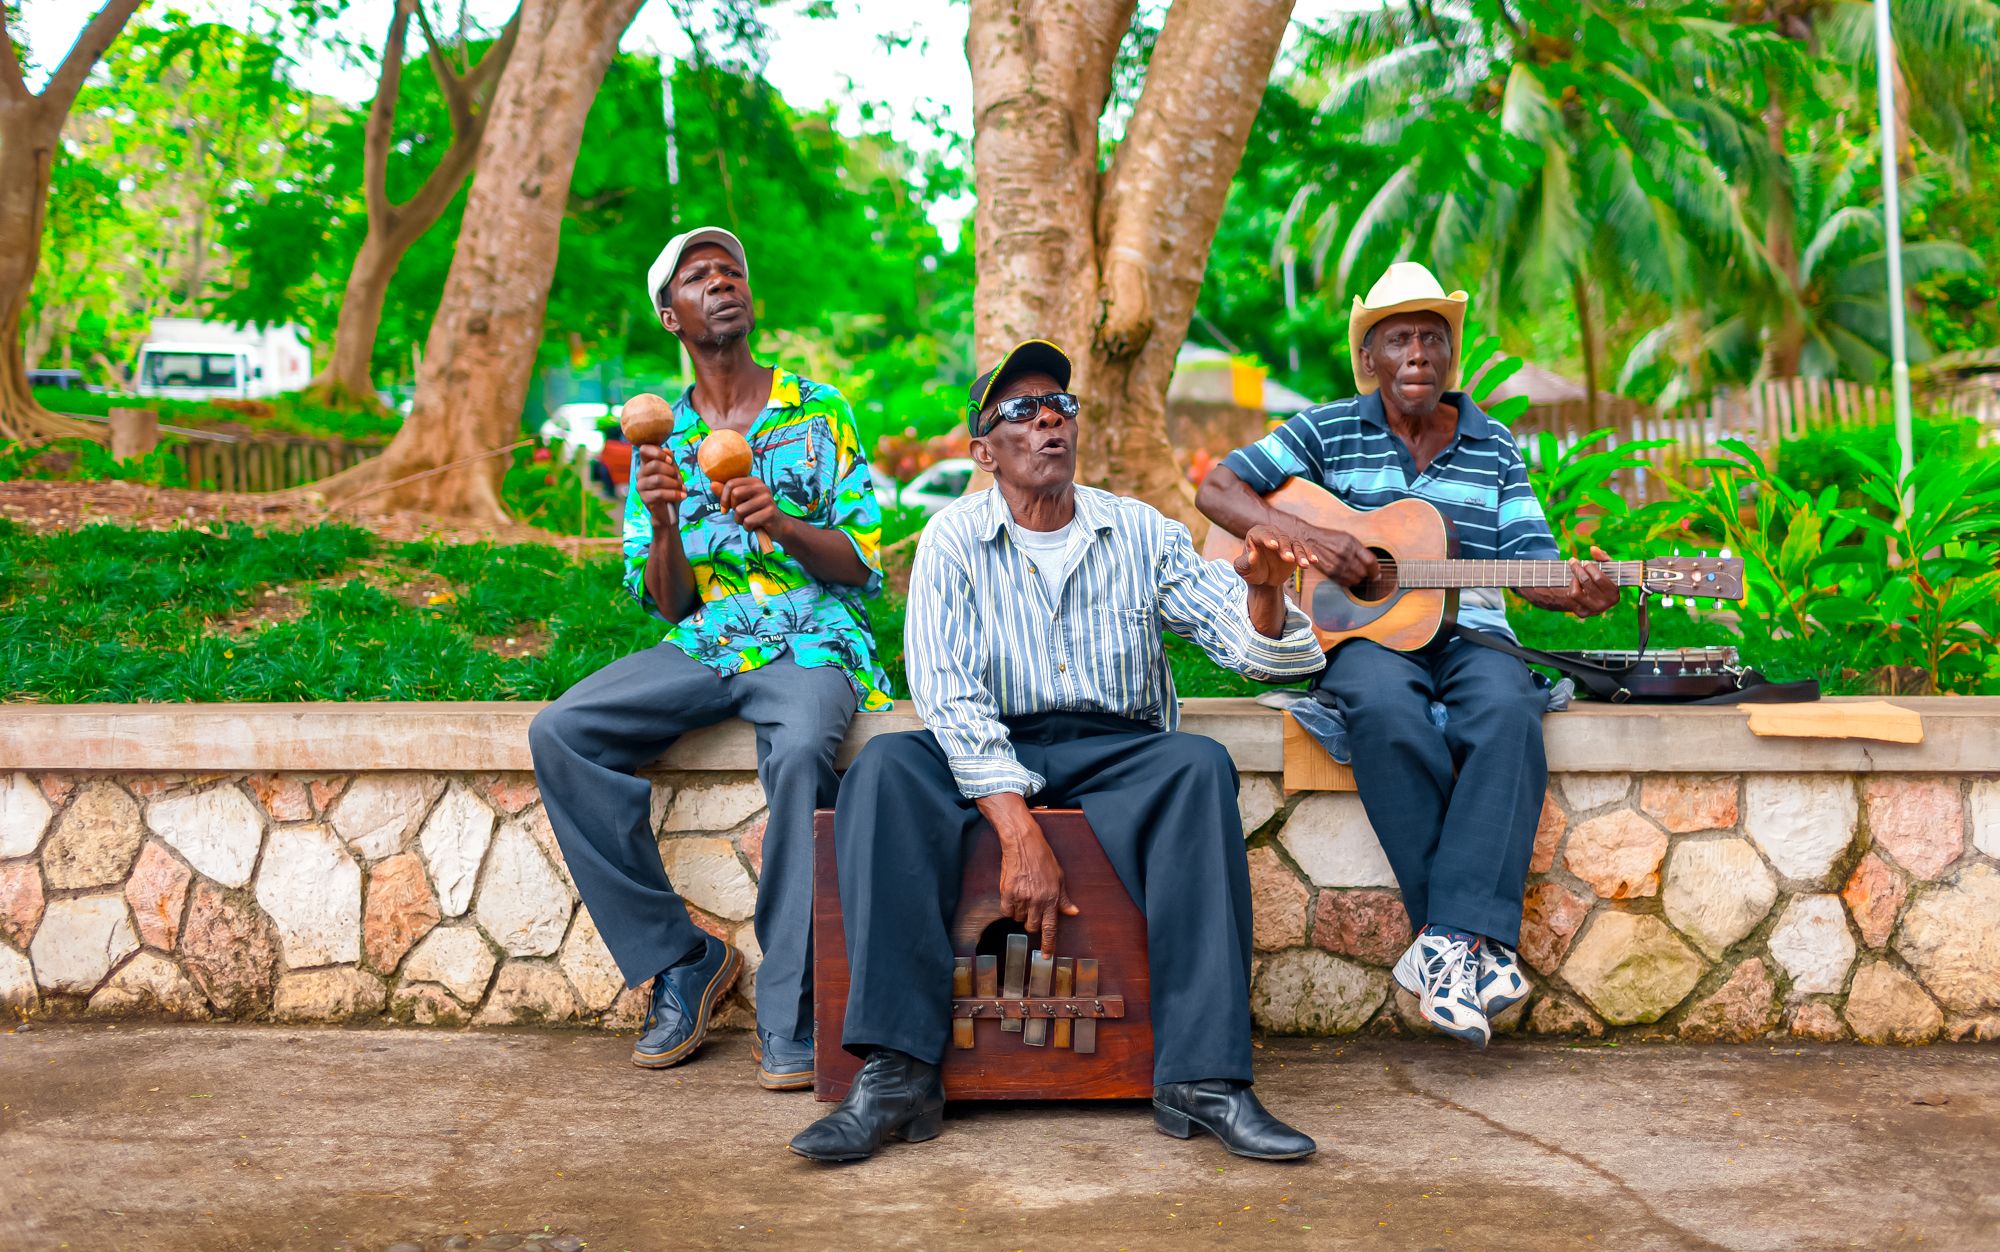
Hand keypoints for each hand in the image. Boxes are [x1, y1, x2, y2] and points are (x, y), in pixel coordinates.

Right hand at [634, 444, 685, 525]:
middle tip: (679, 479)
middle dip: (671, 471)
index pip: (644, 449)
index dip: (657, 452)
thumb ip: (670, 460)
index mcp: (646, 464)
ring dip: (674, 484)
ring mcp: (640, 486)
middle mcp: (640, 474)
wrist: (669, 512)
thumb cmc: (671, 489)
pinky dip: (674, 494)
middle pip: (654, 465)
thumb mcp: (674, 472)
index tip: (670, 461)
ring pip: (658, 479)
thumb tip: (666, 450)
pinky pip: (660, 493)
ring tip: (682, 488)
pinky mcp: (645, 499)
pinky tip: (682, 496)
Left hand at [720, 475, 787, 540]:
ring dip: (740, 520)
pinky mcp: (770, 513)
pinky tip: (755, 526)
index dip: (724, 498)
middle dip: (733, 509)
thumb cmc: (756, 512)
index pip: (731, 483)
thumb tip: (712, 484)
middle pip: (735, 494)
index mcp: (754, 481)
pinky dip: (748, 528)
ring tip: (749, 521)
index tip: (725, 508)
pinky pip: (748, 522)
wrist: (778, 525)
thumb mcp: (741, 501)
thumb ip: (727, 493)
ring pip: (740, 510)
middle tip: (740, 514)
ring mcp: (768, 500)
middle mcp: (762, 487)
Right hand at [978, 794, 1077, 956]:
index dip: (1048, 944)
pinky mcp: (1007, 893)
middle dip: (1032, 922)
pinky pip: (1006, 911)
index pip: (1051, 928)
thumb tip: (1074, 913)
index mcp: (1053, 898)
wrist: (1023, 844)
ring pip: (1018, 919)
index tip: (1045, 956)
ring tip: (1023, 895)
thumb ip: (1064, 899)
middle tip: (1032, 909)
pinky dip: (1008, 908)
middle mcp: (1038, 900)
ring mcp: (1022, 898)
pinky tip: (1013, 895)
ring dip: (1020, 913)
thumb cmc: (1043, 858)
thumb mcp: (1059, 878)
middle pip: (1033, 926)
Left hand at [1233, 523, 1312, 586]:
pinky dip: (1309, 554)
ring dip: (1300, 554)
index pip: (1262, 534)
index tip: (1274, 546)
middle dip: (1285, 548)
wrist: (1264, 577)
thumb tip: (1252, 555)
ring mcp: (1285, 539)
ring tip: (1304, 565)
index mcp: (1256, 534)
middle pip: (1281, 538)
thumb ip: (1246, 563)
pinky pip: (1303, 548)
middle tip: (1289, 559)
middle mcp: (1272, 533)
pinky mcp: (1295, 546)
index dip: (1268, 539)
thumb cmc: (1251, 570)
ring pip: (1295, 543)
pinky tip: (1314, 561)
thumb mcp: (1244, 569)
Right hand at [1289, 524, 1379, 586]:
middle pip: (1363, 572)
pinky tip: (1346, 575)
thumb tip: (1374, 564)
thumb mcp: (1347, 538)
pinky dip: (1348, 581)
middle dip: (1366, 573)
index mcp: (1351, 544)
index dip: (1375, 569)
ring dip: (1357, 578)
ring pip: (1355, 579)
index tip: (1377, 572)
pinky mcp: (1330, 572)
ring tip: (1354, 572)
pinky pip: (1345, 582)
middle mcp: (1345, 555)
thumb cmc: (1329, 538)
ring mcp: (1337, 565)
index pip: (1370, 561)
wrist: (1310, 539)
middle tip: (1364, 571)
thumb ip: (1361, 550)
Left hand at [1565, 545, 1619, 617]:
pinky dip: (1571, 588)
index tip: (1585, 562)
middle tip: (1573, 561)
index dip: (1590, 568)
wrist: (1593, 597)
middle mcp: (1605, 605)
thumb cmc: (1601, 578)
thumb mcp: (1605, 567)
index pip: (1599, 578)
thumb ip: (1602, 557)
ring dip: (1573, 579)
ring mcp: (1593, 610)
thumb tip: (1593, 549)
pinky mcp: (1582, 613)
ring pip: (1576, 592)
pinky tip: (1575, 584)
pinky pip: (1571, 597)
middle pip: (1586, 582)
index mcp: (1614, 594)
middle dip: (1577, 569)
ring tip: (1575, 573)